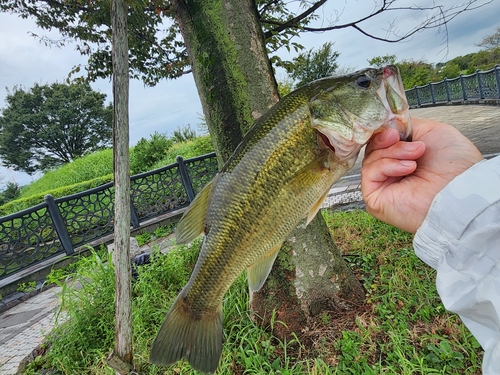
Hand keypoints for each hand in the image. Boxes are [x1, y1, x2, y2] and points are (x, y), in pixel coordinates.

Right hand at [361, 117, 483, 232]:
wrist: (460, 190)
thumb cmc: (455, 166)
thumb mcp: (430, 131)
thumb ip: (405, 126)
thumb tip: (386, 125)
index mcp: (404, 157)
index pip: (381, 141)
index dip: (383, 132)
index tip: (394, 128)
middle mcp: (392, 172)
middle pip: (372, 148)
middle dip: (388, 140)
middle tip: (405, 140)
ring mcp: (383, 185)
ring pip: (371, 158)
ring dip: (393, 152)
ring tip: (415, 155)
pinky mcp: (375, 198)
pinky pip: (369, 173)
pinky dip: (387, 165)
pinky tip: (407, 168)